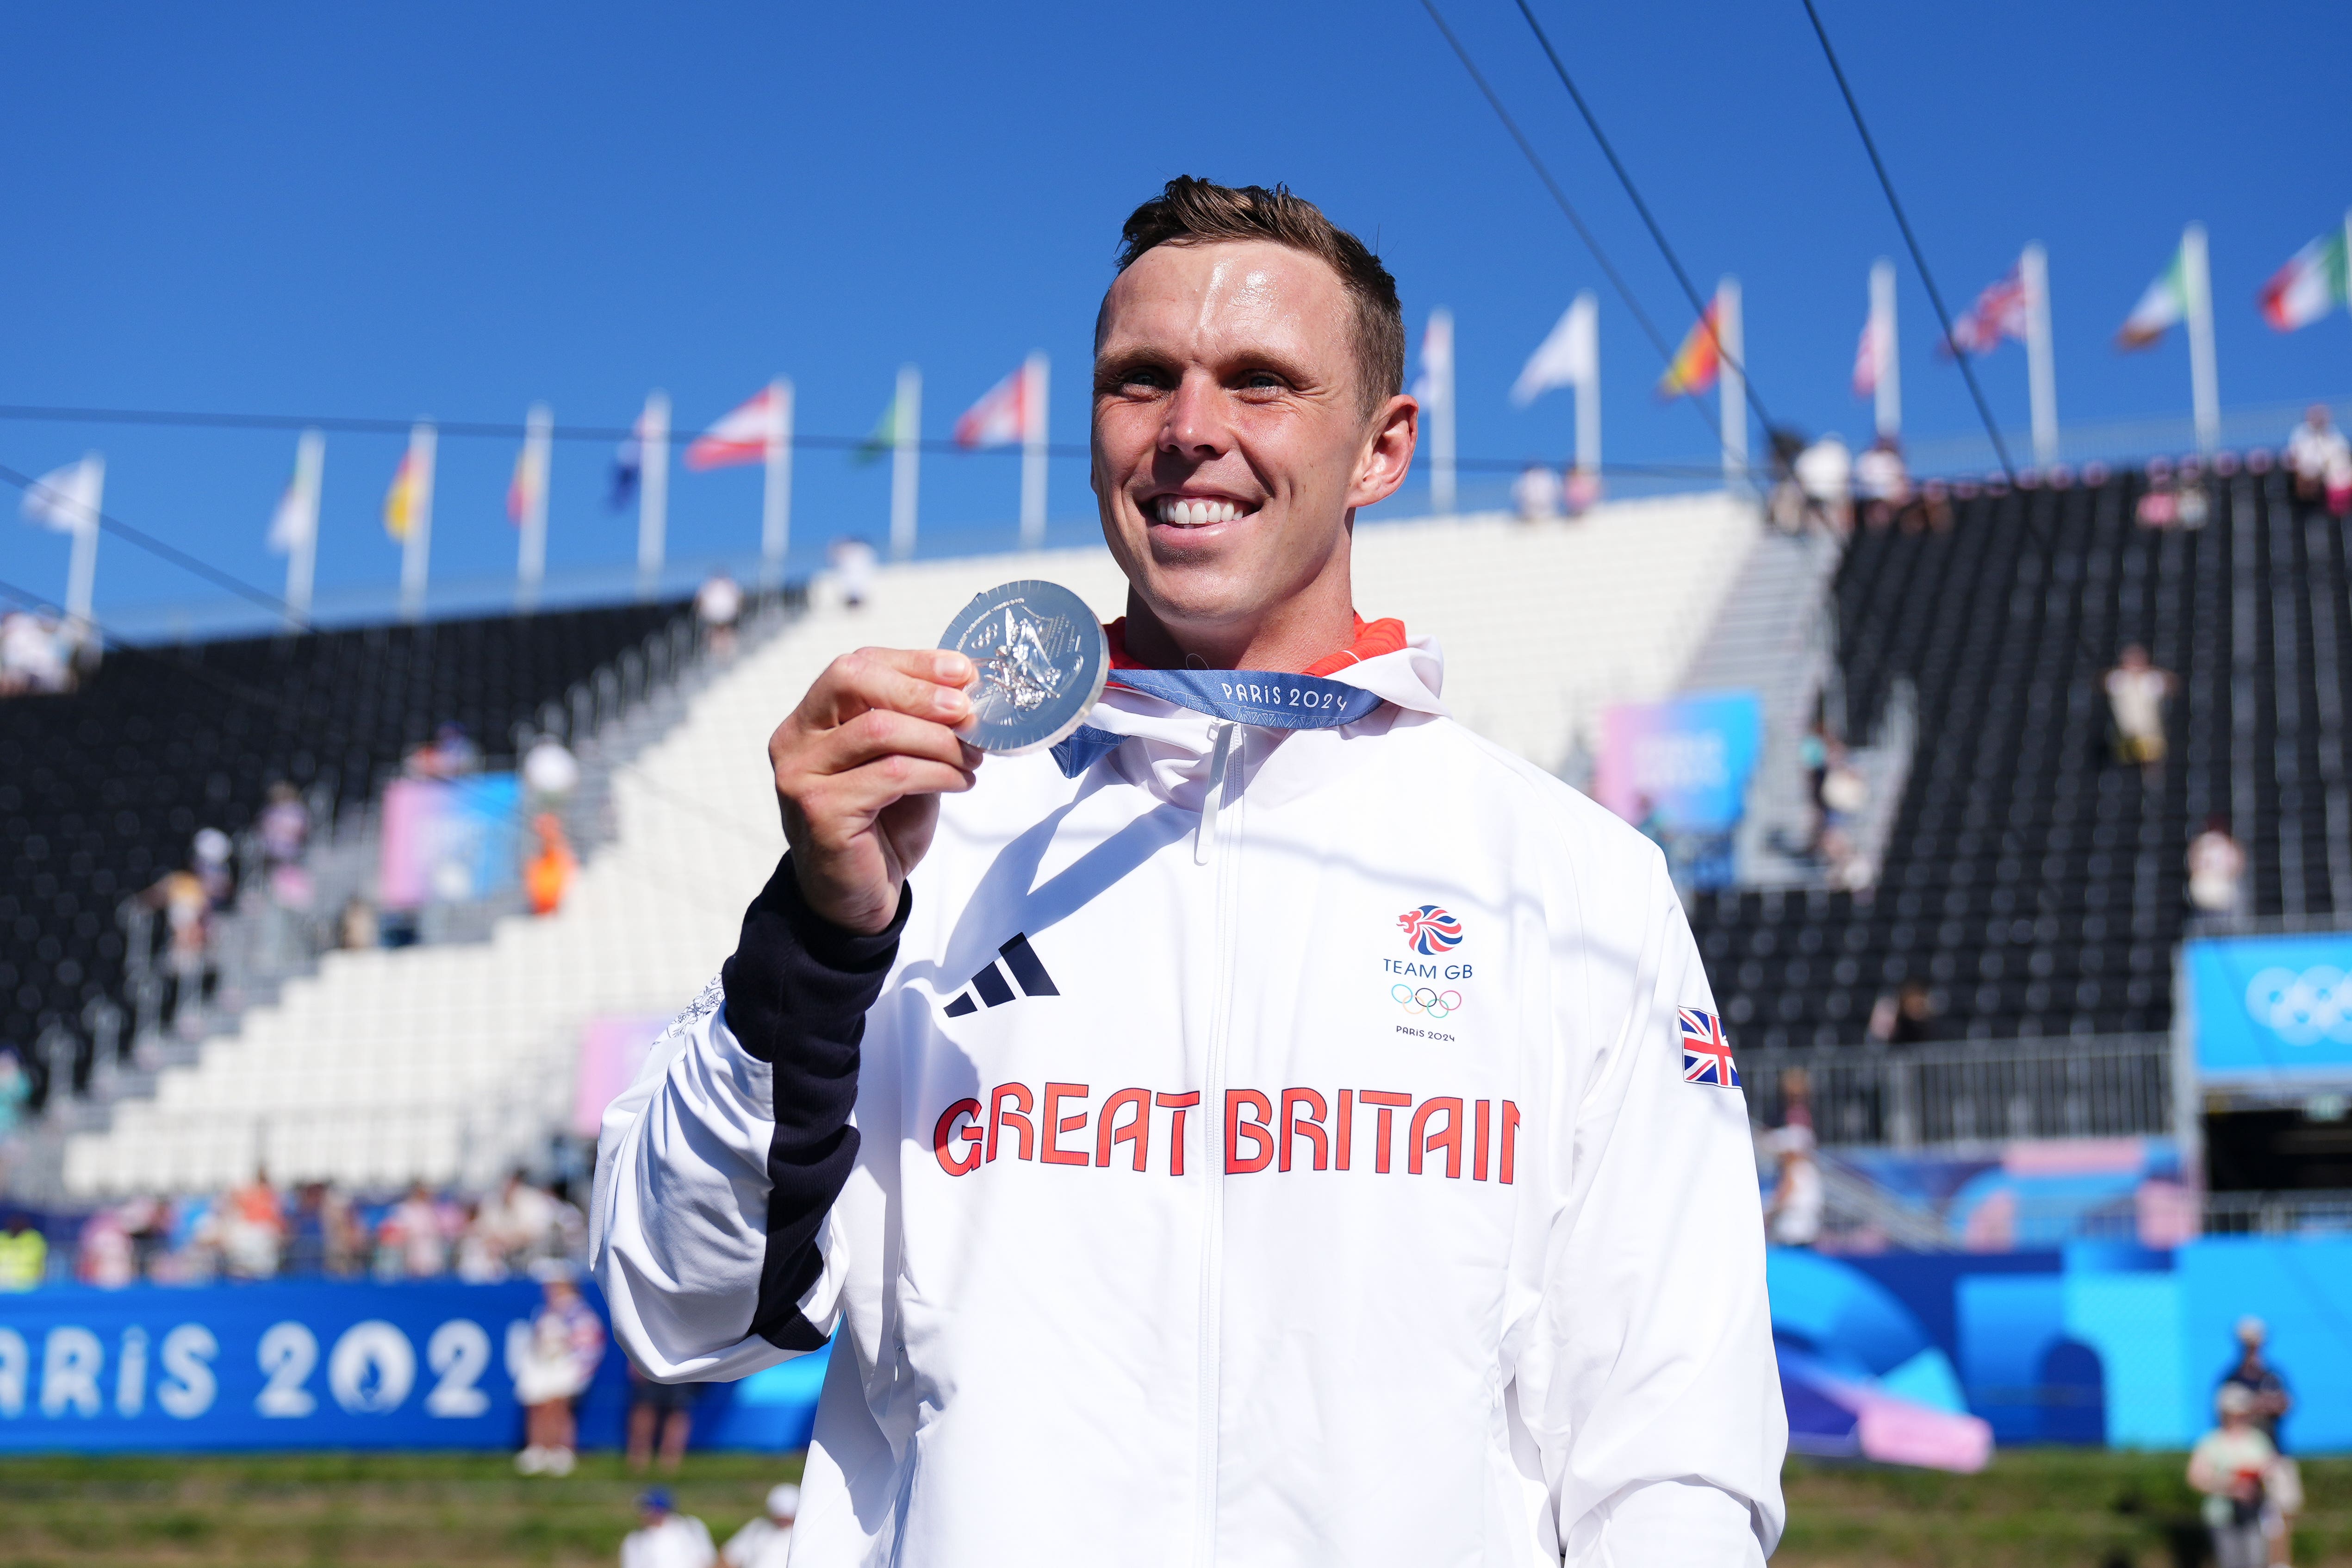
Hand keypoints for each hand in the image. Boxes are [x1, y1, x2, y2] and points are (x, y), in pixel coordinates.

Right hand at [769, 647, 979, 934]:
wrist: (856, 898)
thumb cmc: (882, 825)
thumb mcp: (901, 761)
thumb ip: (918, 724)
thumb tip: (967, 685)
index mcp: (809, 719)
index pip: (856, 666)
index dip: (913, 662)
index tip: (962, 671)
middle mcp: (794, 740)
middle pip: (853, 680)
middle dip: (920, 689)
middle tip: (968, 712)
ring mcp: (800, 775)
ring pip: (878, 728)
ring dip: (939, 739)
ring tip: (973, 758)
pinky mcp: (819, 811)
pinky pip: (891, 774)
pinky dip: (936, 773)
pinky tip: (960, 782)